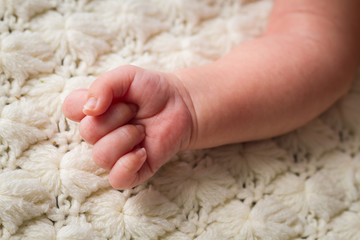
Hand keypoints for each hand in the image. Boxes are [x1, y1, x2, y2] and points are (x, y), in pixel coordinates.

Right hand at [62, 65, 193, 188]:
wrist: (181, 104)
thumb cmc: (151, 90)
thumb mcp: (127, 76)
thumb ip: (104, 85)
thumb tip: (89, 110)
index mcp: (93, 111)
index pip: (71, 108)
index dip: (92, 101)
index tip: (116, 97)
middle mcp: (99, 134)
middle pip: (88, 132)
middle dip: (117, 116)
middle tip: (136, 110)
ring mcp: (115, 154)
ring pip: (101, 156)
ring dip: (126, 137)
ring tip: (142, 129)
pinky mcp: (133, 171)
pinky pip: (117, 179)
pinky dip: (129, 164)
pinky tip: (143, 150)